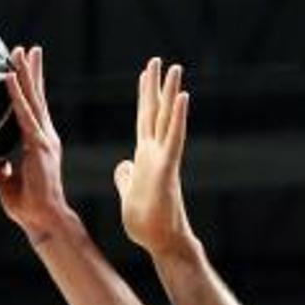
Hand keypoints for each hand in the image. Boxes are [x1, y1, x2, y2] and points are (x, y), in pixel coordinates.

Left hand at [0, 46, 78, 244]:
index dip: (30, 88)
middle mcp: (44, 136)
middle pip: (38, 97)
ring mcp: (43, 139)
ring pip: (34, 100)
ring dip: (27, 74)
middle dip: (33, 72)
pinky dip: (17, 95)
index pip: (34, 110)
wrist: (43, 219)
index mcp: (39, 143)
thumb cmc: (27, 207)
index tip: (24, 69)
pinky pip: (25, 114)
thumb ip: (2, 171)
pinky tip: (11, 77)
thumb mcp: (7, 184)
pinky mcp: (39, 145)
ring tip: (21, 51)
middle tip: (29, 49)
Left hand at [114, 58, 193, 257]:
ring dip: (171, 93)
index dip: (145, 97)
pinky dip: (177, 118)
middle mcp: (156, 154)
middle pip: (155, 113)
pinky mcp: (168, 169)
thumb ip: (126, 178)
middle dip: (156, 86)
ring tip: (176, 68)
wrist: (161, 244)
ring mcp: (164, 160)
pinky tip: (181, 97)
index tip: (145, 75)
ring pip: (167, 120)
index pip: (144, 121)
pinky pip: (174, 139)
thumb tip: (123, 166)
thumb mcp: (128, 194)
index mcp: (145, 159)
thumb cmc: (147, 224)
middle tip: (159, 60)